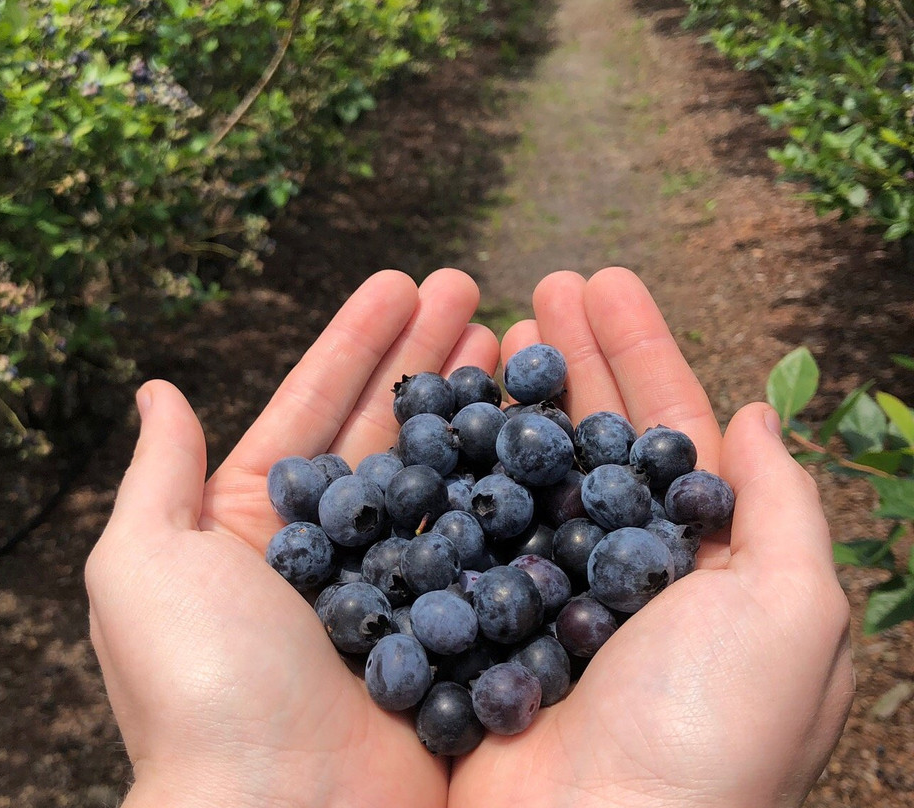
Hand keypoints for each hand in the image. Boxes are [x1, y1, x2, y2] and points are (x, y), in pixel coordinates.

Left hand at [85, 269, 500, 807]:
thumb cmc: (199, 685)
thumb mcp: (143, 564)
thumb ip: (159, 475)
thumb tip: (157, 388)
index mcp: (254, 527)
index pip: (313, 410)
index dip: (356, 342)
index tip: (402, 281)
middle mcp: (326, 556)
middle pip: (386, 433)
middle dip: (427, 358)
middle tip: (475, 290)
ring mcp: (394, 597)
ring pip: (441, 480)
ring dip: (474, 409)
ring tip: (514, 341)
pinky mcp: (448, 641)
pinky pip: (484, 551)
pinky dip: (512, 495)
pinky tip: (541, 438)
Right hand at [448, 268, 853, 807]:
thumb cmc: (709, 731)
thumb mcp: (792, 614)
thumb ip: (782, 509)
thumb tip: (756, 415)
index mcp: (698, 562)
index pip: (666, 429)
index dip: (639, 350)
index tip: (601, 281)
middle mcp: (620, 573)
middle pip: (587, 436)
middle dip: (567, 358)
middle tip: (537, 285)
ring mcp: (543, 596)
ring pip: (522, 472)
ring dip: (508, 399)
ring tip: (487, 327)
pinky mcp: (479, 625)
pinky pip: (464, 530)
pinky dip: (452, 471)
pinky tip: (438, 417)